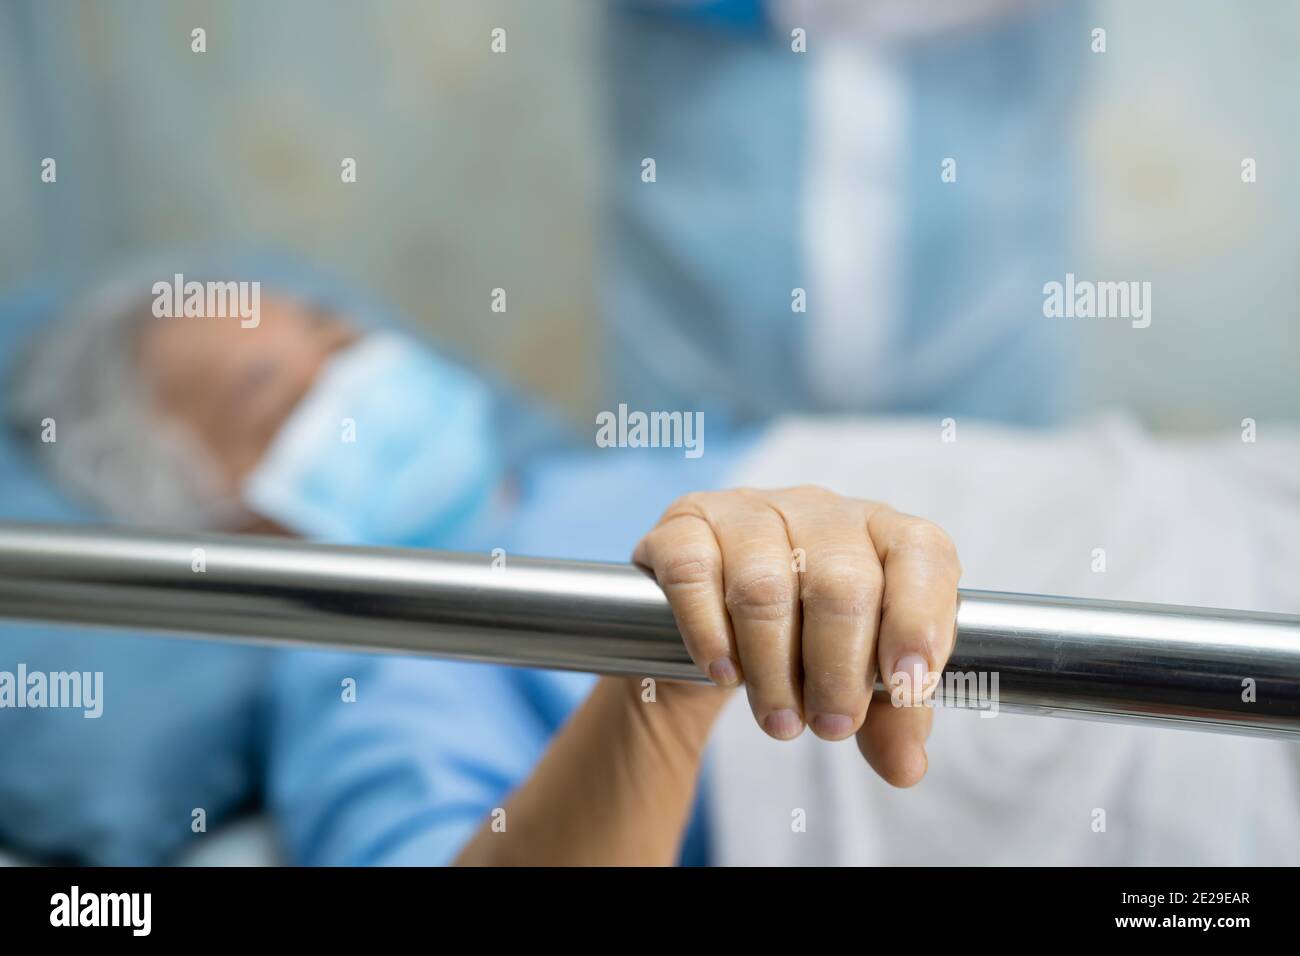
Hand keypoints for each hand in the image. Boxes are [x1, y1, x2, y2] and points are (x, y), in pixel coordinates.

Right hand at [633, 485, 960, 786]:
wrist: (713, 637)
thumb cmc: (803, 648)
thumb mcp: (855, 682)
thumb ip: (890, 718)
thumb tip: (905, 765)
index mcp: (881, 532)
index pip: (921, 552)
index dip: (921, 617)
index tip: (908, 684)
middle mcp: (819, 509)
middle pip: (842, 582)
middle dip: (840, 670)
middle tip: (831, 726)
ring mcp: (748, 510)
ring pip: (765, 585)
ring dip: (774, 670)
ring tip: (780, 720)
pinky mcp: (684, 524)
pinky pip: (694, 572)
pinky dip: (710, 633)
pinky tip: (723, 673)